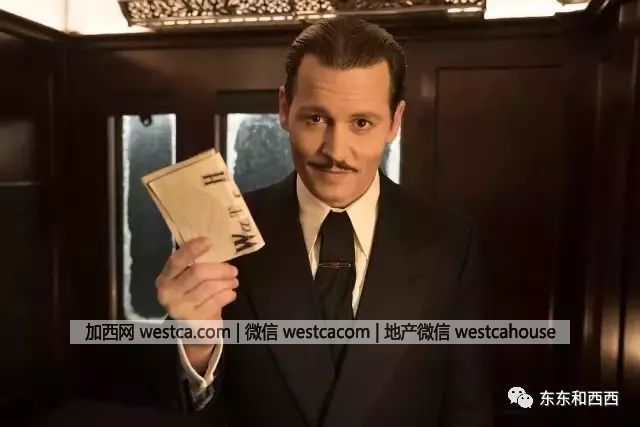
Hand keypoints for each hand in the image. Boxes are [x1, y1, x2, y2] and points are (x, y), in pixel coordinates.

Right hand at [155, 237, 237, 371]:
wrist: (193, 326)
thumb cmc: (193, 294)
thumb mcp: (188, 278)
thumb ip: (196, 263)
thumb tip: (213, 244)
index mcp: (165, 277)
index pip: (177, 260)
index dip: (192, 249)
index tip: (208, 241)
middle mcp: (168, 293)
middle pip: (197, 273)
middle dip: (220, 269)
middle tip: (233, 270)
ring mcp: (179, 308)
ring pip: (209, 287)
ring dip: (226, 282)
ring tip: (234, 281)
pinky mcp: (193, 320)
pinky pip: (215, 302)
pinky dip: (227, 295)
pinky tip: (231, 293)